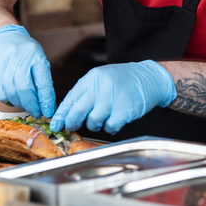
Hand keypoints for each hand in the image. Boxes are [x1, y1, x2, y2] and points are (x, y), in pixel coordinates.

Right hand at [0, 25, 54, 118]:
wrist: (2, 37)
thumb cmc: (24, 51)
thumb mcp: (38, 59)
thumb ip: (42, 80)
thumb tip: (47, 104)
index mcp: (35, 54)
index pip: (42, 81)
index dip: (46, 100)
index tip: (48, 112)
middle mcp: (18, 58)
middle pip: (25, 88)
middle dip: (32, 105)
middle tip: (37, 113)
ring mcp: (3, 64)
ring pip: (11, 92)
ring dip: (20, 104)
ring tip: (26, 106)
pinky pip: (0, 93)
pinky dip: (9, 100)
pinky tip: (14, 99)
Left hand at [50, 60, 175, 134]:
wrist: (149, 78)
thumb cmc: (123, 80)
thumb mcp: (102, 79)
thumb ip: (86, 93)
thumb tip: (68, 112)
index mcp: (92, 79)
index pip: (71, 98)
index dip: (61, 114)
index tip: (55, 124)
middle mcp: (101, 88)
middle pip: (78, 112)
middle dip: (72, 122)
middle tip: (72, 126)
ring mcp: (112, 100)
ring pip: (93, 122)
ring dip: (96, 124)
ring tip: (105, 115)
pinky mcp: (124, 111)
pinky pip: (109, 128)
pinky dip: (111, 127)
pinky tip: (116, 118)